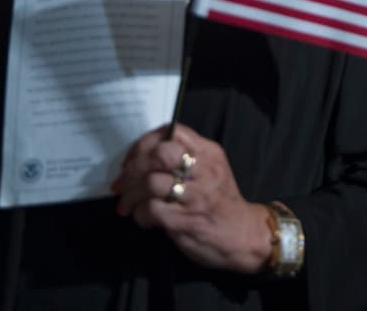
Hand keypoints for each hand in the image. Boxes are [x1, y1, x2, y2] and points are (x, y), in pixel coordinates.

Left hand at [112, 124, 272, 273]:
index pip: (173, 132)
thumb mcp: (211, 169)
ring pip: (151, 182)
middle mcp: (205, 170)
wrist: (243, 235)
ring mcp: (196, 196)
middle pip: (160, 154)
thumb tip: (141, 157)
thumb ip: (185, 158)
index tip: (132, 158)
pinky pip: (151, 210)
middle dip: (133, 167)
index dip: (145, 142)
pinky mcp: (186, 220)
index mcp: (210, 153)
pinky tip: (144, 218)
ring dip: (131, 195)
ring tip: (128, 204)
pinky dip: (140, 214)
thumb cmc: (220, 202)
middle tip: (123, 182)